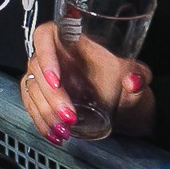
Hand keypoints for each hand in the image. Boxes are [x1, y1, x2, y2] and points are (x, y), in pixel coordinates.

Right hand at [18, 19, 155, 145]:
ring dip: (45, 112)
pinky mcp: (41, 94)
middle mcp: (55, 54)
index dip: (46, 56)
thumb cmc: (124, 80)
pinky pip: (31, 104)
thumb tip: (133, 81)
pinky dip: (40, 121)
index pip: (46, 36)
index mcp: (73, 38)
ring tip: (64, 129)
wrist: (122, 101)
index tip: (56, 80)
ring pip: (32, 89)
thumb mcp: (137, 75)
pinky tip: (53, 133)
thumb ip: (138, 75)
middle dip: (52, 97)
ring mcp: (45, 74)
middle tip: (69, 116)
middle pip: (37, 68)